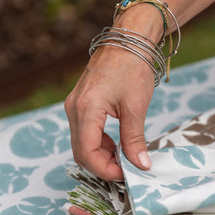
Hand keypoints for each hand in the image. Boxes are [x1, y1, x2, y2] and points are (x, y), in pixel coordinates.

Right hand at [64, 46, 154, 180]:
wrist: (128, 39)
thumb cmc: (133, 67)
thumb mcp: (136, 107)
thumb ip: (134, 139)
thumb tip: (140, 165)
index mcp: (86, 109)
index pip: (87, 153)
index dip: (105, 170)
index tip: (125, 175)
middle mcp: (74, 108)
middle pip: (80, 152)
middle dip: (102, 165)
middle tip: (126, 170)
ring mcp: (74, 105)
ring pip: (81, 143)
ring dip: (101, 155)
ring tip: (124, 157)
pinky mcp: (80, 103)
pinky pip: (84, 132)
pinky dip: (98, 143)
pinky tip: (116, 144)